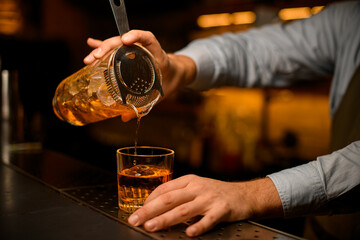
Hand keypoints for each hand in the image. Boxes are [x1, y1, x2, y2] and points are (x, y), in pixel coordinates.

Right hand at [83, 30, 195, 121]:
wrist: (175, 74)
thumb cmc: (169, 82)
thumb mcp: (159, 94)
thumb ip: (145, 106)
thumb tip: (125, 118)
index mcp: (157, 55)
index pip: (148, 39)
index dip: (137, 36)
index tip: (124, 40)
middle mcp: (144, 49)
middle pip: (125, 42)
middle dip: (108, 47)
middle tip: (96, 57)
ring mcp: (135, 50)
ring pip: (117, 45)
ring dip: (101, 49)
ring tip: (89, 59)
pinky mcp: (129, 54)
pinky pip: (115, 49)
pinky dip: (103, 47)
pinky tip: (90, 43)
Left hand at [127, 174, 282, 236]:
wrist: (244, 194)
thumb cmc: (216, 192)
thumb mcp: (196, 187)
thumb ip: (179, 194)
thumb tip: (155, 206)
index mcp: (189, 181)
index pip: (164, 189)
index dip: (149, 200)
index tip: (137, 211)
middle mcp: (197, 188)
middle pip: (169, 199)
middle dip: (149, 210)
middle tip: (135, 220)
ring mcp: (209, 198)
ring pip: (184, 209)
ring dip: (166, 219)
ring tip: (152, 227)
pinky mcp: (222, 209)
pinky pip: (208, 219)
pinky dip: (198, 226)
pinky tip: (189, 233)